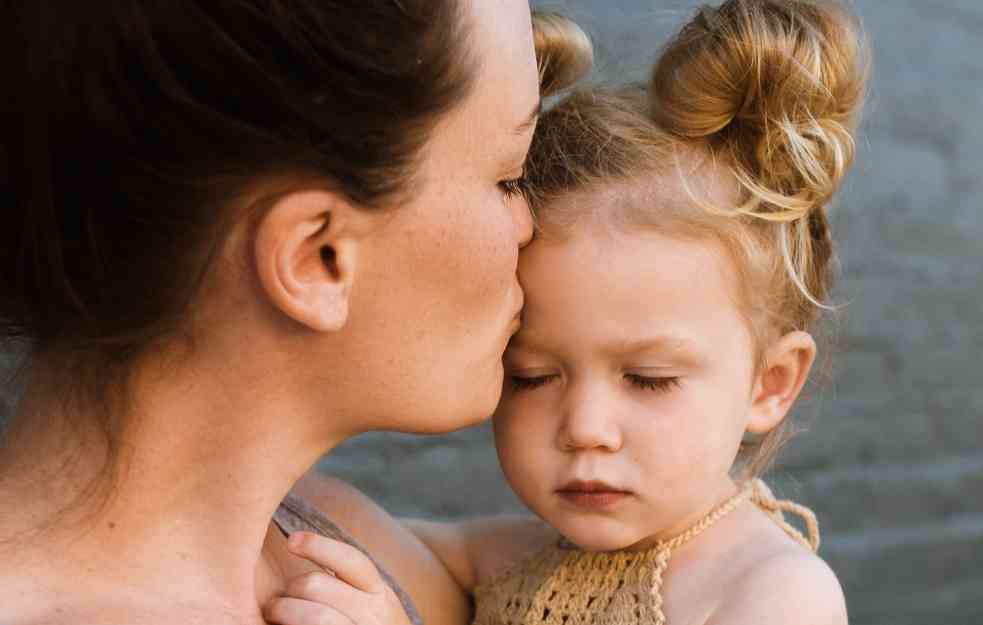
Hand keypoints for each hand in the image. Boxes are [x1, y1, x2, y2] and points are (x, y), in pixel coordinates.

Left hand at [265, 531, 413, 624]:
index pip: (350, 559)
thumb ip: (347, 585)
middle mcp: (374, 615)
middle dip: (289, 591)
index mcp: (380, 594)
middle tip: (276, 603)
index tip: (292, 541)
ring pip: (311, 615)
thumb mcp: (371, 605)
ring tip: (273, 616)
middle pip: (315, 585)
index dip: (319, 546)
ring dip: (282, 612)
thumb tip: (301, 546)